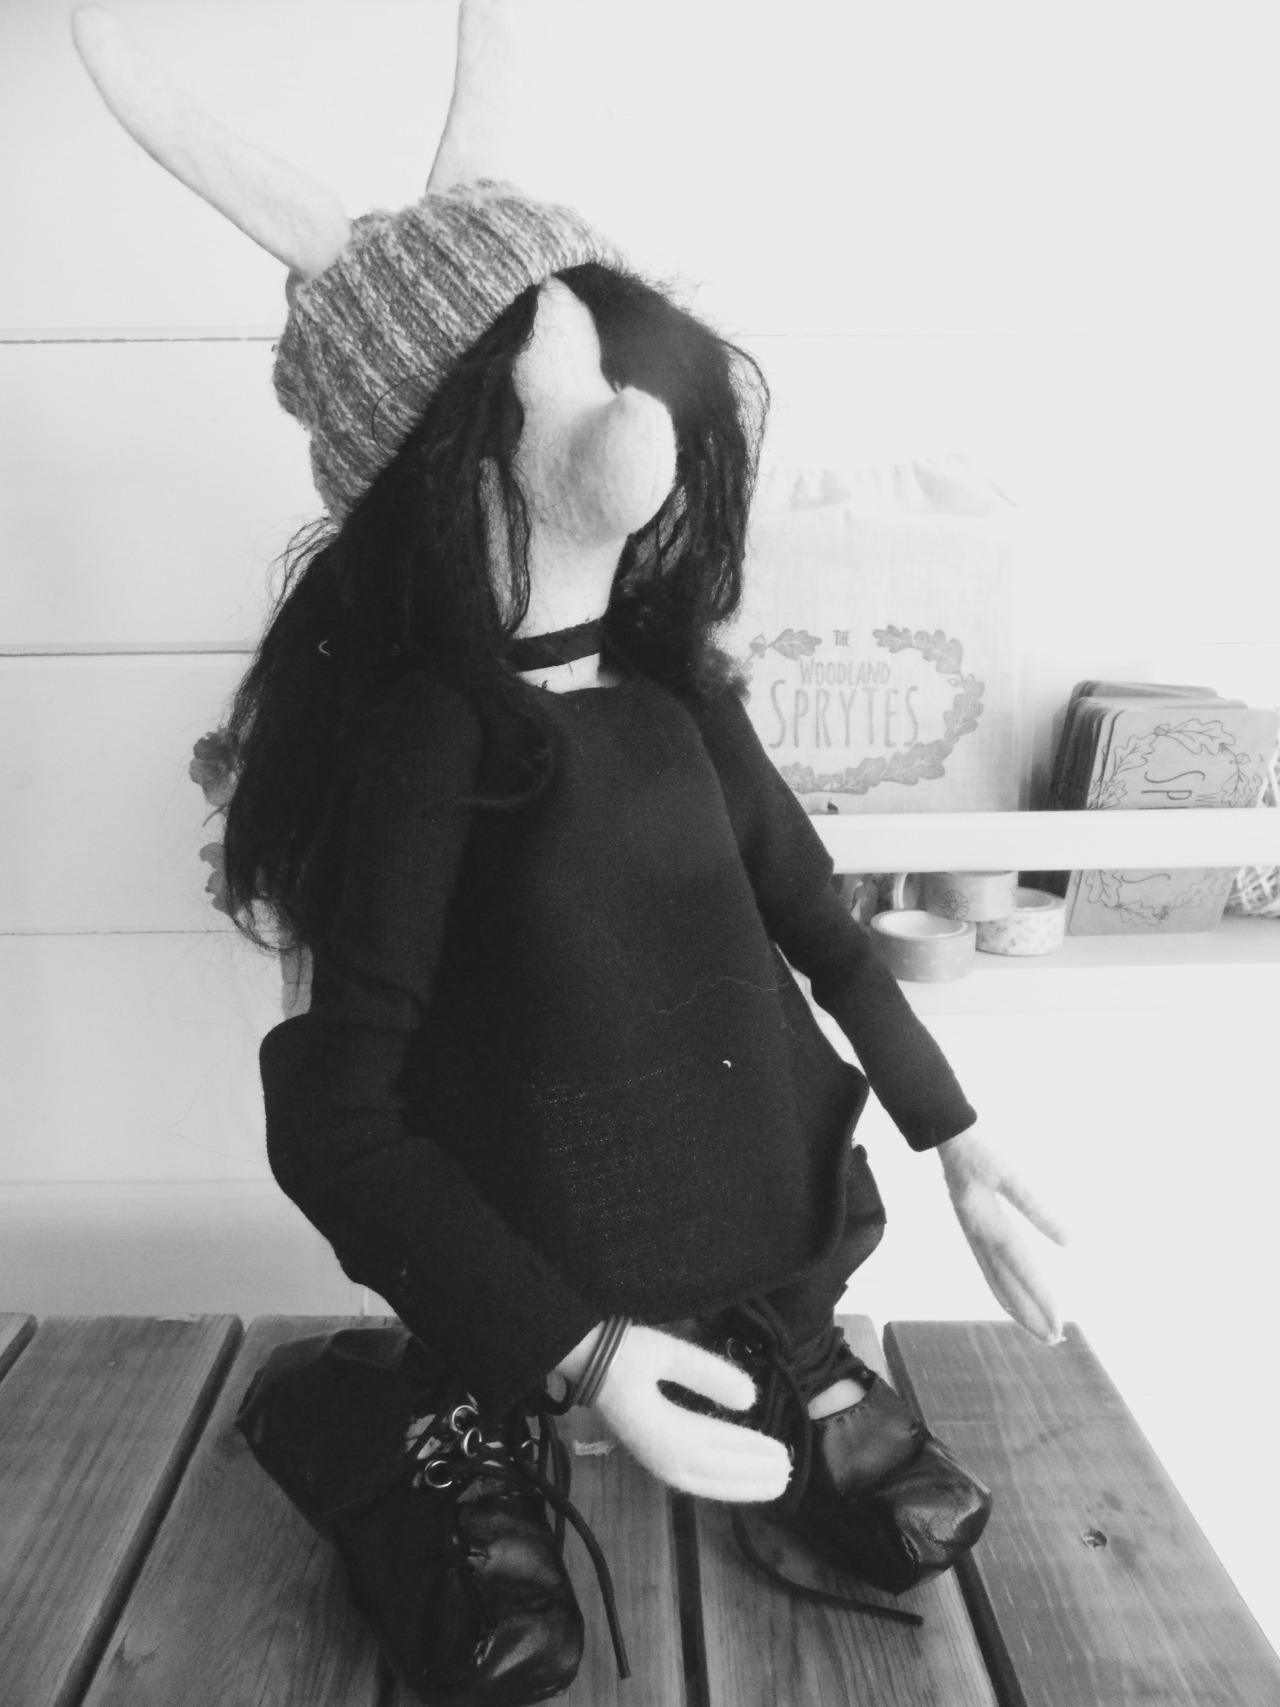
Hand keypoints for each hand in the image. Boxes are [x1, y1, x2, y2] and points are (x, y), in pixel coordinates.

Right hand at [557, 1322, 790, 1501]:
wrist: (578, 1359)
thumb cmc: (621, 1352)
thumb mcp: (667, 1354)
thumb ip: (709, 1375)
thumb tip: (751, 1398)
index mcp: (669, 1434)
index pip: (723, 1449)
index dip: (754, 1453)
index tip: (785, 1453)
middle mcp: (663, 1457)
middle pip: (718, 1475)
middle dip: (754, 1476)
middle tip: (789, 1473)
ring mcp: (655, 1460)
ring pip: (706, 1483)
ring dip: (740, 1484)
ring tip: (772, 1483)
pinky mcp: (650, 1455)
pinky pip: (693, 1479)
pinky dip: (719, 1482)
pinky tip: (733, 1478)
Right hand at [937, 1124, 1069, 1344]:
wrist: (945, 1131)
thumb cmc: (980, 1148)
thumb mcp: (1010, 1172)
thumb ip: (1037, 1206)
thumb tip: (1071, 1241)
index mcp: (986, 1222)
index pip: (1020, 1266)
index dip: (1040, 1293)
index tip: (1061, 1320)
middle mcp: (977, 1234)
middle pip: (1005, 1282)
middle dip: (1030, 1311)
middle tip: (1056, 1338)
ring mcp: (972, 1234)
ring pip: (995, 1280)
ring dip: (1017, 1307)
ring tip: (1039, 1330)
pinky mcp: (973, 1229)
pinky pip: (989, 1270)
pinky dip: (1002, 1290)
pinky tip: (1012, 1298)